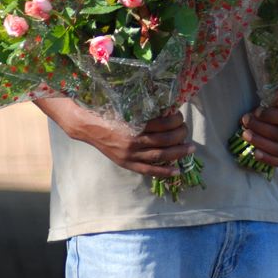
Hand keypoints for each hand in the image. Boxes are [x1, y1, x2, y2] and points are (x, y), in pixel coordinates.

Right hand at [35, 97, 192, 177]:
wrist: (87, 125)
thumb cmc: (107, 111)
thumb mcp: (126, 105)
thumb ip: (144, 107)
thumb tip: (166, 109)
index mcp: (133, 124)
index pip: (163, 123)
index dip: (175, 120)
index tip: (179, 116)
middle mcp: (133, 141)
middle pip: (165, 140)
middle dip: (180, 135)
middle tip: (186, 130)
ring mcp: (130, 155)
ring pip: (160, 156)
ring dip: (178, 152)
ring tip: (190, 148)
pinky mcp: (126, 163)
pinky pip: (149, 170)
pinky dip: (164, 171)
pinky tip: (177, 171)